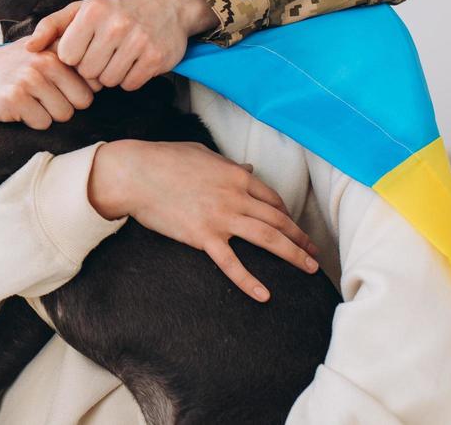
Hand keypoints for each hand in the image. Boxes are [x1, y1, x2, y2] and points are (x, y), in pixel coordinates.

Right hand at [0, 37, 97, 129]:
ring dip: (48, 114)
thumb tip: (103, 80)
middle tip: (44, 96)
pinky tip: (19, 107)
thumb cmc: (17, 66)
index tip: (63, 87)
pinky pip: (42, 122)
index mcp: (57, 49)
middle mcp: (44, 61)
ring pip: (63, 114)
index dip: (79, 90)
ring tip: (31, 100)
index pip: (92, 81)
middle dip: (66, 104)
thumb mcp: (44, 52)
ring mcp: (29, 79)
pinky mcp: (14, 98)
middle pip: (81, 102)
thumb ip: (73, 61)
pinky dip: (32, 121)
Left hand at [27, 0, 216, 90]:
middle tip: (104, 52)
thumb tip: (28, 49)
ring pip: (108, 81)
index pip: (66, 56)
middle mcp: (116, 24)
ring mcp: (139, 41)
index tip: (85, 46)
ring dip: (110, 74)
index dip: (74, 56)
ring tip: (118, 56)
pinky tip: (134, 62)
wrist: (167, 5)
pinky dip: (129, 78)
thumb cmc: (116, 9)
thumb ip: (51, 26)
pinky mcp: (156, 58)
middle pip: (87, 72)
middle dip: (92, 67)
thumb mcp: (82, 8)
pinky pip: (129, 85)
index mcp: (93, 11)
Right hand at [87, 139, 320, 301]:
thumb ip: (228, 164)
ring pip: (268, 239)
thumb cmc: (164, 159)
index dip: (287, 215)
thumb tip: (248, 167)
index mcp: (236, 175)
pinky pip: (232, 263)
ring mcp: (221, 218)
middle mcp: (236, 197)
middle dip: (301, 238)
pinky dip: (249, 281)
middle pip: (279, 220)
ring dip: (294, 255)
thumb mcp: (202, 155)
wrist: (135, 174)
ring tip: (310, 268)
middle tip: (315, 253)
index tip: (293, 227)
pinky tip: (264, 295)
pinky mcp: (203, 237)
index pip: (273, 199)